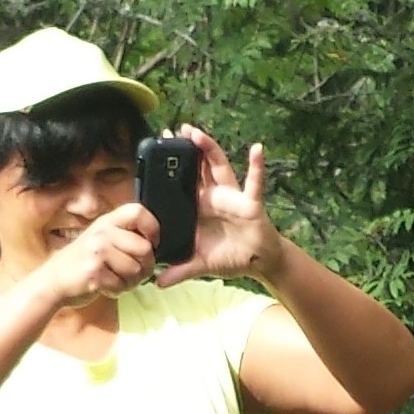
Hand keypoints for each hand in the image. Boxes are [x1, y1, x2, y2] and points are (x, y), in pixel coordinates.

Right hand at [44, 199, 159, 307]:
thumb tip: (153, 246)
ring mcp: (97, 252)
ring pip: (136, 270)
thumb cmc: (81, 263)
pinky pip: (122, 285)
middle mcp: (102, 233)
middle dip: (145, 266)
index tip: (151, 243)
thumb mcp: (100, 239)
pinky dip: (117, 291)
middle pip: (144, 248)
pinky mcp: (94, 272)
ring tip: (115, 281)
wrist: (52, 281)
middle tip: (133, 274)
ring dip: (130, 282)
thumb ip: (124, 237)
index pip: (138, 211)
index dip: (152, 228)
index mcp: (106, 222)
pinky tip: (105, 287)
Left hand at [165, 129, 281, 283]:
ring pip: (218, 167)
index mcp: (199, 207)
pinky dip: (256, 166)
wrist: (257, 263)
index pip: (181, 182)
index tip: (156, 149)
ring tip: (196, 133)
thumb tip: (156, 283)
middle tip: (172, 130)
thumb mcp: (200, 264)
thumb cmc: (230, 257)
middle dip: (186, 149)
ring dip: (209, 149)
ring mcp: (231, 196)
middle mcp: (213, 196)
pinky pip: (254, 182)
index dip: (170, 168)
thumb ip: (180, 271)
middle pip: (197, 167)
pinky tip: (257, 149)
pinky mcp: (250, 202)